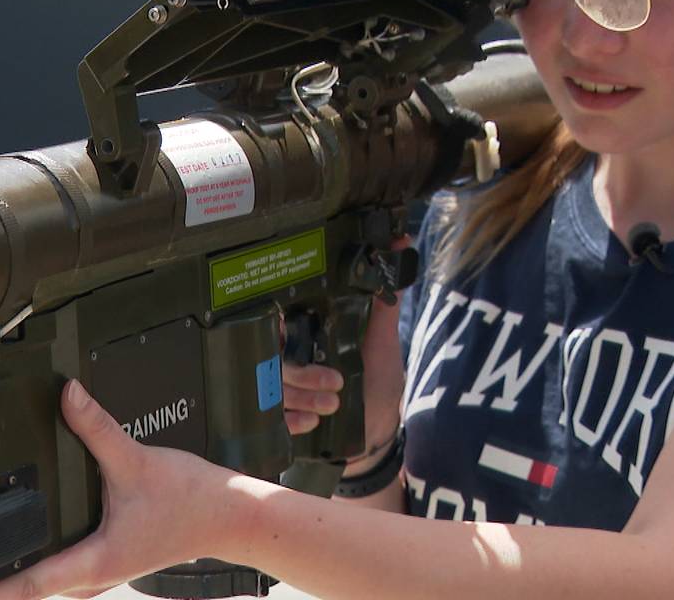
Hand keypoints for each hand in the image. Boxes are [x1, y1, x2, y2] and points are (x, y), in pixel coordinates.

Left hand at [0, 380, 231, 599]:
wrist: (229, 516)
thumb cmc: (191, 501)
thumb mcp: (136, 460)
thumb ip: (98, 428)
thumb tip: (68, 397)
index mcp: (95, 561)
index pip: (28, 584)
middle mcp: (94, 575)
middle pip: (30, 591)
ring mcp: (104, 573)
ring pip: (49, 584)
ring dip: (18, 578)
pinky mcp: (112, 562)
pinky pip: (65, 573)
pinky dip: (43, 565)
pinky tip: (34, 547)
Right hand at [282, 237, 409, 456]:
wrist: (378, 431)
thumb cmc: (377, 379)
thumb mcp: (382, 339)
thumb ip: (385, 298)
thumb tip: (400, 243)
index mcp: (308, 335)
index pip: (279, 322)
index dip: (280, 325)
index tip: (292, 329)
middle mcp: (291, 359)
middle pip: (273, 357)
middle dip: (301, 372)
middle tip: (336, 382)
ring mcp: (286, 390)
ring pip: (273, 387)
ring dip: (302, 395)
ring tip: (333, 403)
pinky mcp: (285, 418)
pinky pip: (272, 418)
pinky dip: (290, 420)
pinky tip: (311, 422)